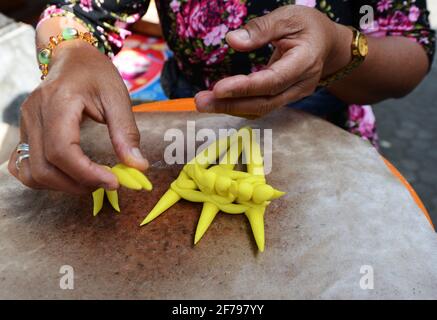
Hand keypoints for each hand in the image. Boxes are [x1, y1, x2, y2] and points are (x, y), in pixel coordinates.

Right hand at [8, 40, 148, 193]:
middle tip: (106, 182)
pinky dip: (44, 179)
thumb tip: (138, 166)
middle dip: (77, 184)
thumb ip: (127, 133)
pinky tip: (68, 175)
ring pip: (31, 172)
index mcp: (58, 102)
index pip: (62, 150)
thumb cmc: (96, 74)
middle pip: (44, 167)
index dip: (86, 173)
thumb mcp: (118, 98)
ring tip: (90, 180)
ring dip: (61, 186)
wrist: (72, 58)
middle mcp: (34, 114)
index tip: (113, 182)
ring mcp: (26, 124)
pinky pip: (23, 166)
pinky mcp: (25, 132)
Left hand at [195, 4, 351, 116]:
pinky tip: (219, 102)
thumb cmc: (308, 27)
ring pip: (261, 109)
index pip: (272, 81)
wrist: (328, 45)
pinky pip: (261, 106)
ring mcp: (294, 95)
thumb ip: (261, 28)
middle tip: (201, 102)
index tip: (217, 89)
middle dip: (231, 104)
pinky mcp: (284, 98)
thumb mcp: (288, 17)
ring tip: (203, 103)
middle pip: (264, 102)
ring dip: (231, 108)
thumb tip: (232, 40)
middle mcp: (300, 85)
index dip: (245, 87)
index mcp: (305, 62)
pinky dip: (239, 105)